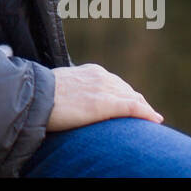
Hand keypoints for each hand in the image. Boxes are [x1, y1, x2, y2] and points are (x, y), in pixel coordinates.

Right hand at [46, 63, 163, 131]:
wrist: (35, 97)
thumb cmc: (41, 94)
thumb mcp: (61, 86)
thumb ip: (73, 89)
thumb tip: (72, 98)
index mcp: (91, 71)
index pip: (116, 83)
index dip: (125, 94)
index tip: (131, 103)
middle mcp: (101, 76)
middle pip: (127, 90)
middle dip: (137, 102)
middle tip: (147, 113)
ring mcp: (105, 89)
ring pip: (133, 98)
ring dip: (144, 108)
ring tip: (152, 118)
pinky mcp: (106, 104)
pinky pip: (133, 107)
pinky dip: (147, 113)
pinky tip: (155, 120)